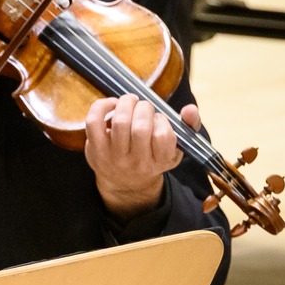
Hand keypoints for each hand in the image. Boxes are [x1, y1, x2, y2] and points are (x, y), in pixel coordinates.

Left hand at [85, 94, 189, 216]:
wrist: (125, 183)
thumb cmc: (153, 156)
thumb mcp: (176, 147)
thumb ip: (189, 126)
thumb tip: (190, 109)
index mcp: (161, 161)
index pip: (163, 136)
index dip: (161, 120)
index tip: (158, 118)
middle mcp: (138, 162)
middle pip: (140, 128)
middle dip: (143, 108)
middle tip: (143, 106)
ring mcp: (115, 157)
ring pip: (119, 122)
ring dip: (126, 104)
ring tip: (130, 101)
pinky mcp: (95, 150)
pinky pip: (94, 122)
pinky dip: (101, 107)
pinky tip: (111, 104)